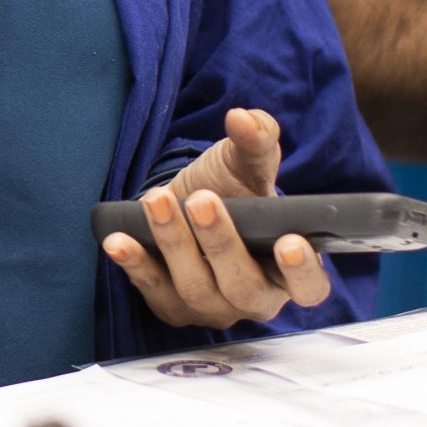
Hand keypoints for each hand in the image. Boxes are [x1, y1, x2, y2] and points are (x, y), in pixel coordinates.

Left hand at [101, 107, 332, 329]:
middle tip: (202, 200)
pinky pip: (151, 289)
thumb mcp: (246, 165)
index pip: (309, 288)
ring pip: (196, 287)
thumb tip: (244, 119)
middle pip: (244, 286)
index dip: (302, 272)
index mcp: (289, 271)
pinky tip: (116, 240)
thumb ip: (256, 142)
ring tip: (157, 200)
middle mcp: (255, 298)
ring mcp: (212, 308)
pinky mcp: (171, 307)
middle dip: (221, 243)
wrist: (184, 205)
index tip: (290, 242)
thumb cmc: (231, 191)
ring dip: (174, 242)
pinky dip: (134, 263)